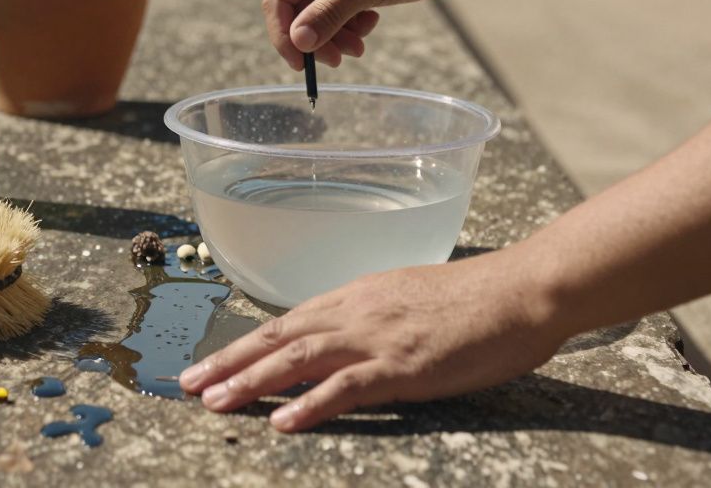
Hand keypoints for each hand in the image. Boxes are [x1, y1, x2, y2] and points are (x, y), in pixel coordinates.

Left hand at [178, 253, 564, 431]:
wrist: (523, 290)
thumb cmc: (476, 299)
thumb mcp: (408, 298)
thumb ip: (371, 316)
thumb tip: (341, 337)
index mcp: (356, 296)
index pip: (286, 323)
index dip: (243, 345)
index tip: (210, 363)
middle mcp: (356, 312)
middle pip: (278, 338)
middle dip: (229, 362)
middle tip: (187, 384)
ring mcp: (377, 338)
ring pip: (299, 359)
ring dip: (251, 381)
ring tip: (214, 401)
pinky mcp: (405, 365)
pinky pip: (347, 387)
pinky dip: (310, 404)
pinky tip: (281, 421)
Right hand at [263, 0, 455, 68]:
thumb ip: (327, 15)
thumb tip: (298, 43)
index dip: (284, 35)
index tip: (300, 64)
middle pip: (297, 12)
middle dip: (317, 38)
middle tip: (337, 61)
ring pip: (317, 19)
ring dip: (336, 37)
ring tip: (359, 47)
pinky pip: (336, 16)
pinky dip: (349, 28)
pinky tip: (371, 23)